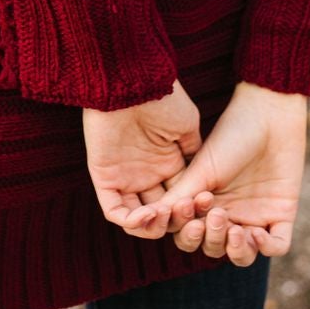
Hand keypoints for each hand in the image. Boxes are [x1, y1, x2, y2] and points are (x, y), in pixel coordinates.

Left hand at [82, 79, 201, 231]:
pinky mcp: (104, 177)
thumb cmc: (163, 98)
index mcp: (167, 162)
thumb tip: (204, 176)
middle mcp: (146, 173)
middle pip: (161, 213)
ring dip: (153, 226)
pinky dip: (130, 221)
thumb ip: (193, 151)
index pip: (180, 198)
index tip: (205, 209)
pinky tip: (148, 215)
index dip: (192, 209)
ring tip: (165, 216)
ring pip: (137, 218)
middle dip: (174, 221)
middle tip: (186, 215)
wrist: (134, 81)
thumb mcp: (187, 126)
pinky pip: (114, 210)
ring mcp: (124, 176)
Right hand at [118, 81, 306, 265]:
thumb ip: (177, 197)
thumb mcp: (201, 169)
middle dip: (210, 239)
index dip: (186, 233)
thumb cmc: (230, 135)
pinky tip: (255, 232)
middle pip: (213, 247)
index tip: (187, 212)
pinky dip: (265, 247)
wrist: (268, 114)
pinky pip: (276, 245)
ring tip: (235, 229)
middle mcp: (229, 213)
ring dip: (235, 250)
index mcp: (205, 203)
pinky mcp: (282, 214)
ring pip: (243, 255)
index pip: (189, 234)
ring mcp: (256, 215)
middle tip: (215, 214)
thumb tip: (145, 219)